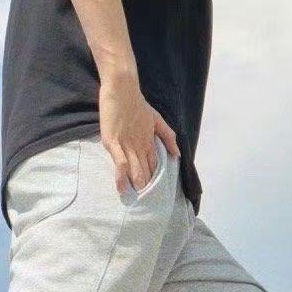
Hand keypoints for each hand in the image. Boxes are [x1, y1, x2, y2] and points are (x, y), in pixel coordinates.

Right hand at [99, 71, 180, 194]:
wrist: (122, 89)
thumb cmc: (137, 103)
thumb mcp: (157, 119)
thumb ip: (168, 136)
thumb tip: (178, 155)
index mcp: (150, 140)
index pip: (156, 163)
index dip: (157, 177)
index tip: (158, 192)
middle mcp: (141, 145)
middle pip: (147, 169)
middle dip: (148, 185)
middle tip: (149, 202)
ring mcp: (127, 144)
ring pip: (135, 168)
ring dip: (137, 183)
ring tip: (139, 199)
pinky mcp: (114, 142)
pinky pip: (119, 163)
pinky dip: (122, 176)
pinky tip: (123, 188)